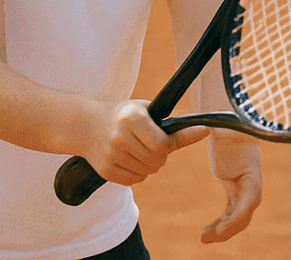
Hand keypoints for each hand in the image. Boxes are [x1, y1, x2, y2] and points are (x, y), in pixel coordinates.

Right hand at [85, 100, 209, 186]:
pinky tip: (130, 160)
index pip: (162, 143)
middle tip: (154, 146)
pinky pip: (134, 180)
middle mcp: (120, 136)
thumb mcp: (144, 110)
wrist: (86, 125)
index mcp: (132, 118)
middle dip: (161, 156)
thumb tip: (202, 131)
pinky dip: (138, 174)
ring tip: (139, 151)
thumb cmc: (124, 115)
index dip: (173, 144)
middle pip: (157, 160)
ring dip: (150, 165)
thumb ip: (167, 123)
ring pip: (147, 172)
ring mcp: (112, 155)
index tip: (204, 131)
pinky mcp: (105, 170)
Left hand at [200, 129, 261, 242]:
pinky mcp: (235, 191)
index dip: (237, 216)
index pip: (251, 199)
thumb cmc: (228, 125)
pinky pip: (230, 213)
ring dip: (222, 230)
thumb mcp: (225, 130)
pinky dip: (220, 223)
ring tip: (203, 237)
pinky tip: (207, 232)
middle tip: (206, 237)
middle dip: (228, 228)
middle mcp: (252, 183)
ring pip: (237, 218)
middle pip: (245, 214)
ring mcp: (244, 189)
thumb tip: (210, 127)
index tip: (220, 229)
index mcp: (253, 171)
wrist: (231, 125)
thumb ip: (221, 131)